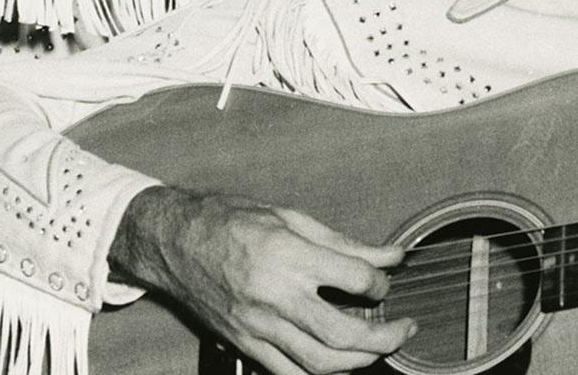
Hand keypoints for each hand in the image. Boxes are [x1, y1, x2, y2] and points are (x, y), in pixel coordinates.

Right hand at [111, 187, 415, 374]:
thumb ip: (345, 243)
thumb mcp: (291, 217)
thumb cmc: (229, 221)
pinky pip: (288, 374)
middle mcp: (275, 295)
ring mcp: (258, 325)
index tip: (384, 281)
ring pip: (319, 363)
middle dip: (385, 338)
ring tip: (380, 349)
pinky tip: (339, 364)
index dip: (380, 283)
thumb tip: (391, 256)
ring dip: (359, 362)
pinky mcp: (245, 344)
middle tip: (405, 328)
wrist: (172, 242)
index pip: (355, 279)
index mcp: (289, 255)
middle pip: (343, 334)